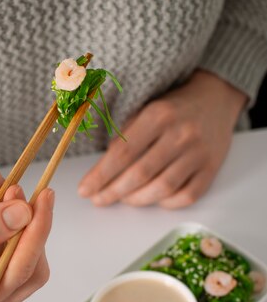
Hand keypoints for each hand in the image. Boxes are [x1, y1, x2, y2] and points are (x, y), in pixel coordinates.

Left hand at [78, 70, 246, 207]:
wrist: (216, 98)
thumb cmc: (173, 108)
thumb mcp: (146, 110)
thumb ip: (126, 137)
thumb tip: (101, 172)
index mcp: (159, 115)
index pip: (122, 152)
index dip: (100, 175)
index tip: (85, 190)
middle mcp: (181, 134)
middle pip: (140, 174)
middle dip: (114, 191)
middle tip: (99, 199)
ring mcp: (199, 153)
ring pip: (163, 188)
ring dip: (138, 200)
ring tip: (124, 199)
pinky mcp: (212, 168)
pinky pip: (187, 196)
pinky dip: (166, 203)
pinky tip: (154, 199)